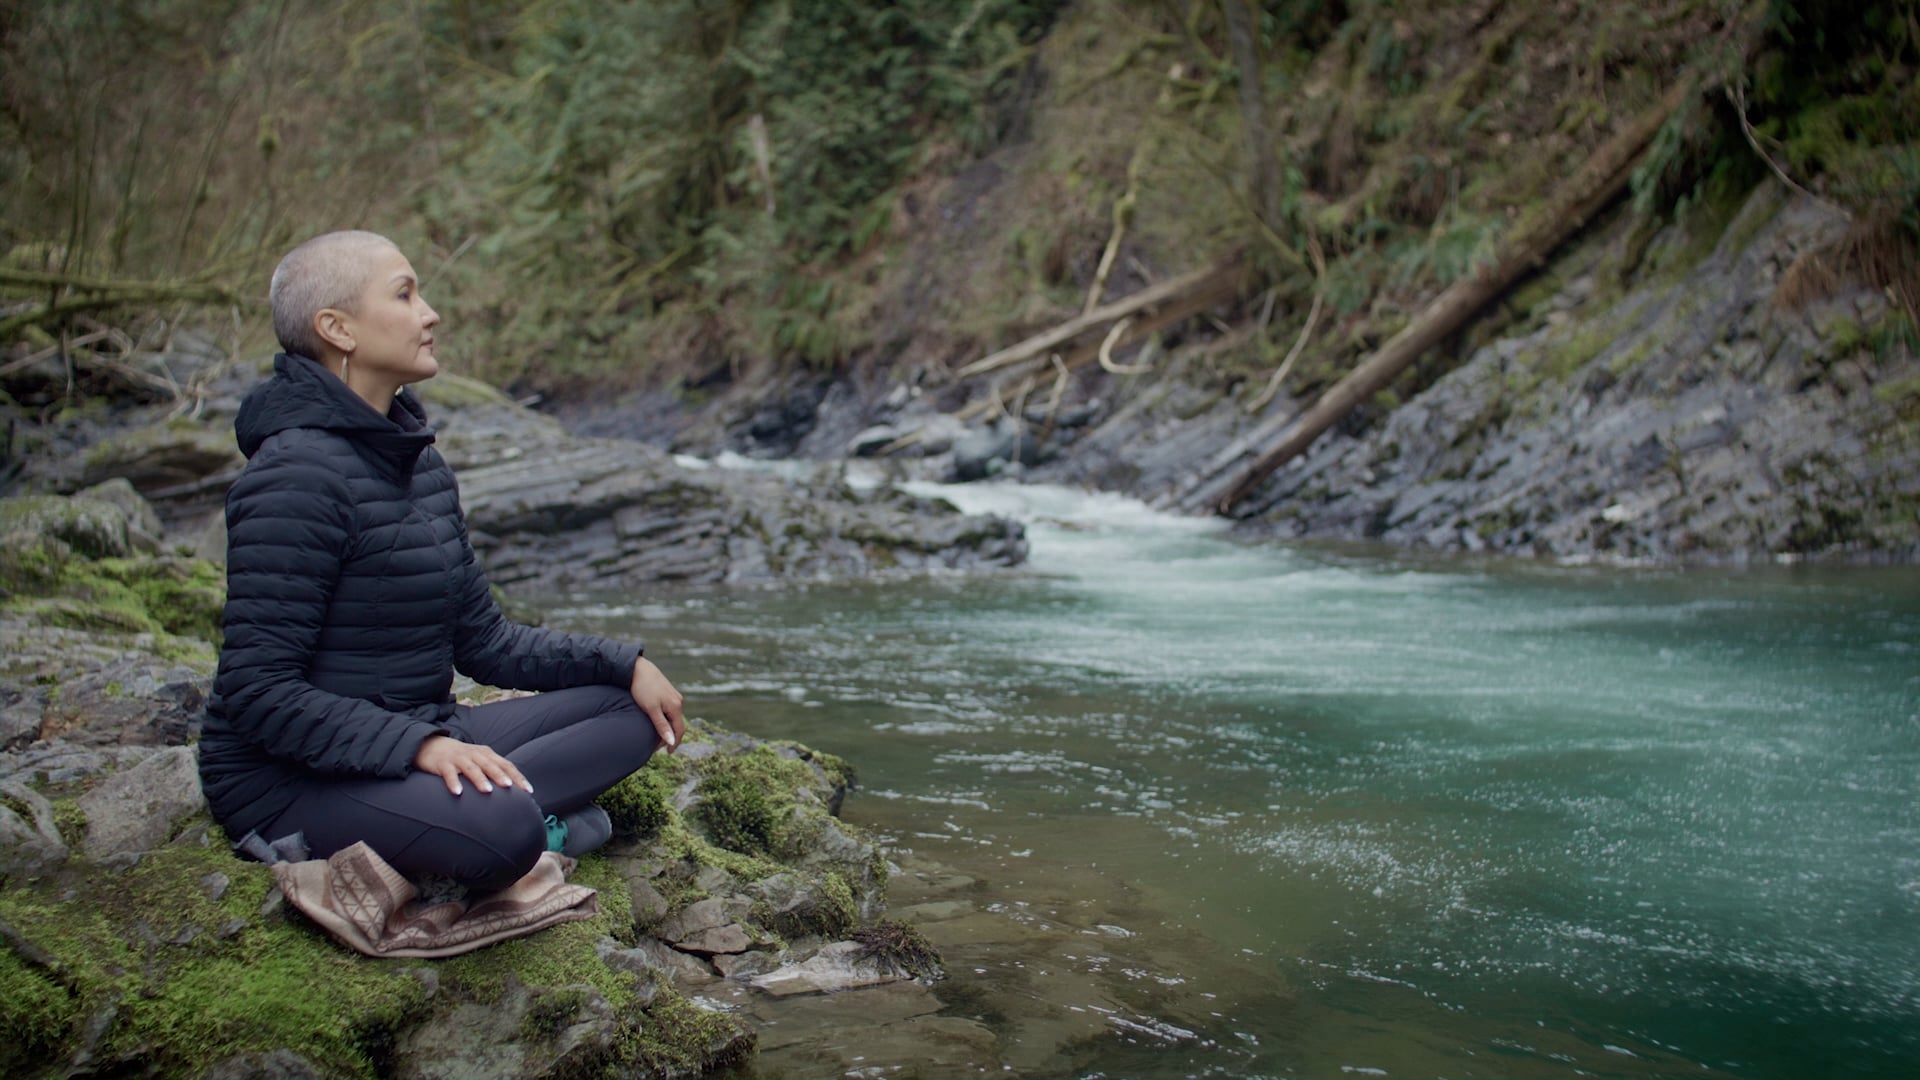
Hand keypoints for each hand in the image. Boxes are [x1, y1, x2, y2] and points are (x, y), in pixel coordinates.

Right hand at [413, 735, 532, 796]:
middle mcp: (475, 754)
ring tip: (487, 790)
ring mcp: (459, 758)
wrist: (431, 744)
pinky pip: (449, 774)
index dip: (517, 777)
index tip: (528, 790)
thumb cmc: (461, 758)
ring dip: (479, 779)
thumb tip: (513, 790)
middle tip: (509, 787)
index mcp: (487, 754)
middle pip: (490, 765)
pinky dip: (453, 782)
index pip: (506, 765)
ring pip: (471, 768)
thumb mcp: (479, 761)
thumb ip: (493, 771)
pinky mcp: (443, 764)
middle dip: (500, 775)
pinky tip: (458, 792)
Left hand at [630, 656, 684, 751]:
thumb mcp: (651, 709)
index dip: (675, 743)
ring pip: (673, 717)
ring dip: (667, 728)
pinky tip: (656, 721)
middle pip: (677, 724)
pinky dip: (665, 719)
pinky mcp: (667, 692)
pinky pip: (670, 710)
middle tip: (657, 746)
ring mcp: (673, 696)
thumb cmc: (643, 688)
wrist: (637, 668)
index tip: (668, 753)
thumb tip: (671, 741)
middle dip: (670, 736)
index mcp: (676, 706)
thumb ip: (661, 725)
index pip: (679, 730)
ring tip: (655, 736)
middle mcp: (678, 701)